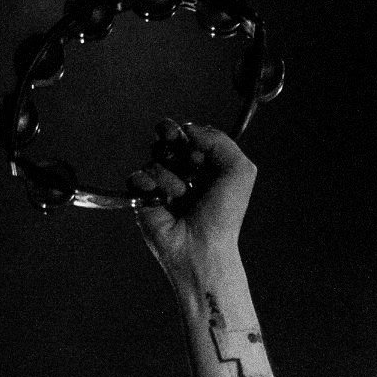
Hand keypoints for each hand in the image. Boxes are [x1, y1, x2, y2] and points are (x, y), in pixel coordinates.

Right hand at [128, 120, 256, 293]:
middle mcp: (185, 174)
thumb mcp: (239, 171)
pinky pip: (137, 177)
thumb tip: (191, 128)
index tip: (194, 142)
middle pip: (168, 139)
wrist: (202, 247)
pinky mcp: (144, 198)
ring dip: (169, 174)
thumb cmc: (224, 216)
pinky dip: (147, 183)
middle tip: (172, 139)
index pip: (192, 135)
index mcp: (207, 166)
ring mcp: (163, 186)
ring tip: (181, 194)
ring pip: (155, 159)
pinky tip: (160, 196)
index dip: (190, 133)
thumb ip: (220, 140)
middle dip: (169, 135)